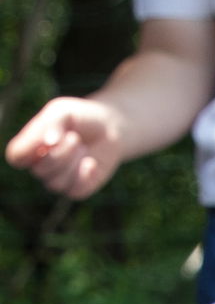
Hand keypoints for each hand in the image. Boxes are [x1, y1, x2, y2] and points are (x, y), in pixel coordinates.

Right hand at [6, 97, 125, 198]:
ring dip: (73, 164)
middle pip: (40, 171)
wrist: (110, 128)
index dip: (28, 151)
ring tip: (83, 148)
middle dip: (61, 154)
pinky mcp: (78, 188)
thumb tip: (49, 143)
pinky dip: (85, 177)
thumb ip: (52, 123)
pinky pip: (74, 192)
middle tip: (75, 138)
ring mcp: (59, 178)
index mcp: (31, 146)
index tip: (48, 138)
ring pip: (55, 184)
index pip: (16, 157)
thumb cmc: (81, 118)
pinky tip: (92, 163)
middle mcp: (41, 165)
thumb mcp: (64, 111)